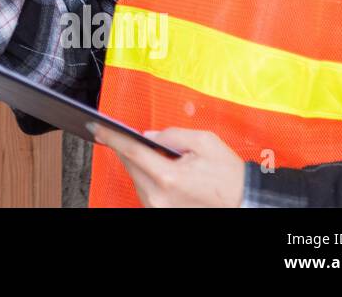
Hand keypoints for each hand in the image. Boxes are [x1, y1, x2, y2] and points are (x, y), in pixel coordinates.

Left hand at [91, 125, 245, 206]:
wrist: (245, 203)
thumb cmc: (229, 176)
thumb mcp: (204, 142)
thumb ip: (171, 135)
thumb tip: (148, 136)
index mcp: (169, 176)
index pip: (131, 150)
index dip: (111, 136)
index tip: (97, 128)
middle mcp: (159, 196)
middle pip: (130, 165)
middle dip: (127, 148)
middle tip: (129, 135)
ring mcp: (159, 208)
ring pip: (136, 179)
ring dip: (138, 164)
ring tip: (153, 155)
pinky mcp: (161, 213)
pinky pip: (145, 191)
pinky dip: (146, 178)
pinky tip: (159, 170)